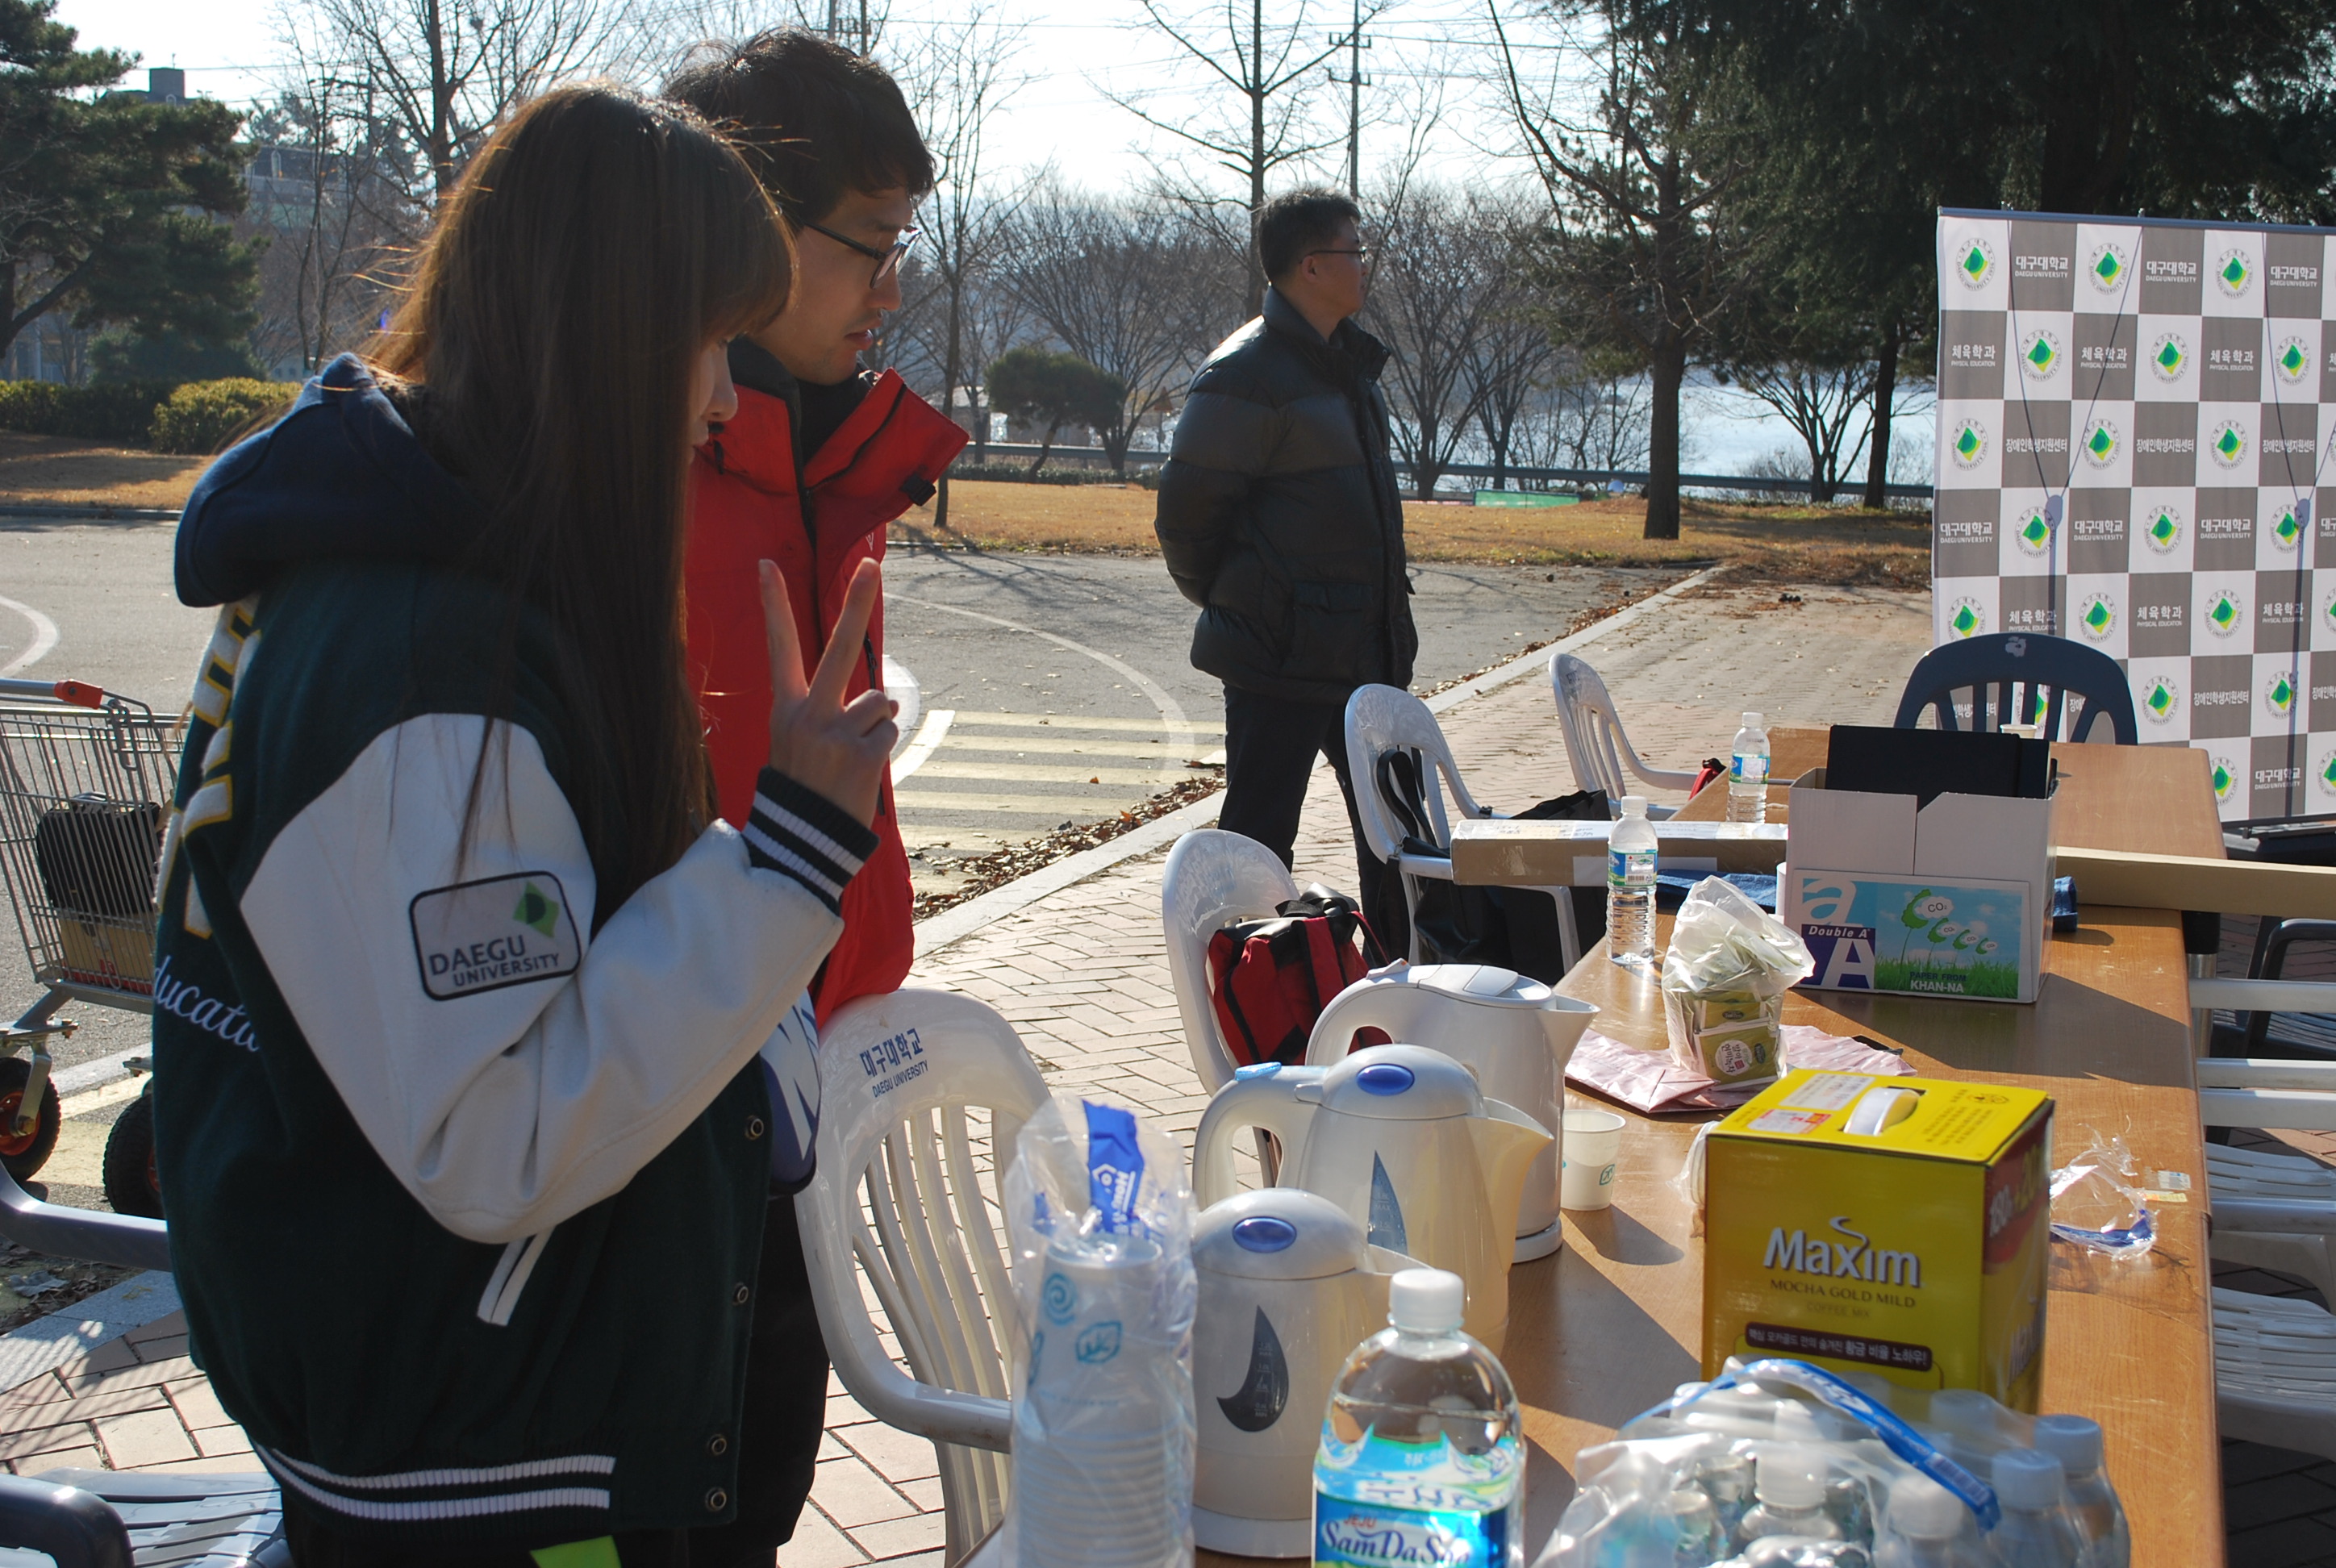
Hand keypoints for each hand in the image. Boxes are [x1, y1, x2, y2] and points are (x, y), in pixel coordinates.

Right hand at [762, 558, 896, 825]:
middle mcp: (807, 715)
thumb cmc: (805, 790)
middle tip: (870, 564)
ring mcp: (834, 734)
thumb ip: (832, 712)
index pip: (779, 649)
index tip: (766, 565)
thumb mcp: (800, 744)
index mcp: (785, 710)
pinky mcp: (861, 755)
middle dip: (856, 603)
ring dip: (876, 727)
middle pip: (839, 648)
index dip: (773, 606)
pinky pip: (889, 734)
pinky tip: (859, 773)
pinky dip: (882, 750)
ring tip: (852, 758)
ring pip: (879, 703)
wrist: (802, 843)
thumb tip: (887, 701)